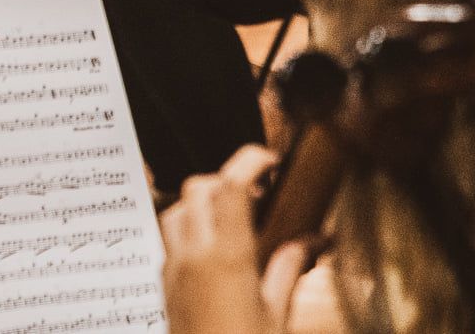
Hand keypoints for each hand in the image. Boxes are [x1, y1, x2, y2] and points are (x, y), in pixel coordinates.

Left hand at [161, 146, 309, 333]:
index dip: (247, 163)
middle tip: (259, 195)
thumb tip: (311, 240)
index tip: (268, 160)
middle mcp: (191, 256)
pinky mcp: (163, 284)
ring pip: (176, 210)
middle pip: (197, 188)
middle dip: (226, 180)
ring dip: (203, 204)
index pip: (228, 187)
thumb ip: (289, 269)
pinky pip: (170, 239)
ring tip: (238, 221)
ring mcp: (172, 269)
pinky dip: (190, 229)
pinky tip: (217, 251)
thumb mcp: (278, 315)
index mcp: (226, 259)